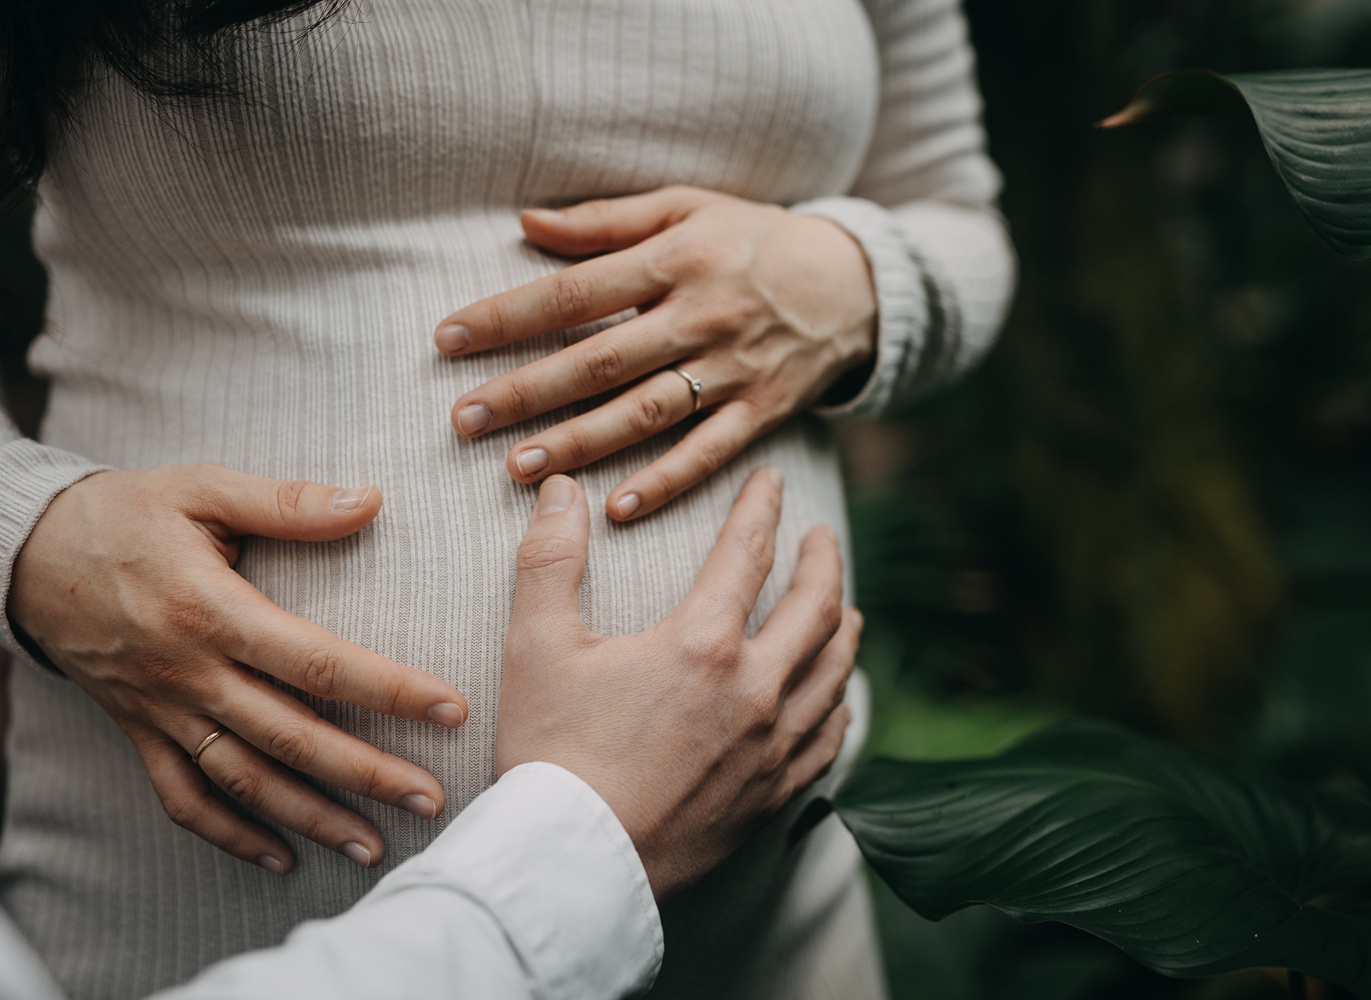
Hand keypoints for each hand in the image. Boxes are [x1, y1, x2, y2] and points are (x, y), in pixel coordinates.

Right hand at [8, 465, 470, 873]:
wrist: (25, 553)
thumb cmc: (126, 514)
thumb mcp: (203, 489)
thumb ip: (288, 502)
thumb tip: (371, 500)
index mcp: (213, 613)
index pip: (316, 661)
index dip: (388, 689)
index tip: (450, 709)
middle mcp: (189, 674)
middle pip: (290, 736)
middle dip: (366, 773)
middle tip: (432, 798)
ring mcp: (161, 710)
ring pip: (243, 779)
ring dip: (310, 818)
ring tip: (374, 846)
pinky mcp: (138, 731)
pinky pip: (182, 796)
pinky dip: (228, 834)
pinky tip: (279, 858)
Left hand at [436, 184, 876, 521]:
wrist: (856, 282)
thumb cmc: (753, 239)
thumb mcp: (687, 207)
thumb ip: (606, 220)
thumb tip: (526, 222)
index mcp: (676, 259)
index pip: (575, 292)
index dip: (509, 315)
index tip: (447, 339)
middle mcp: (702, 316)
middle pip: (602, 359)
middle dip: (528, 391)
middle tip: (463, 419)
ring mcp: (734, 369)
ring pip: (647, 412)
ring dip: (581, 442)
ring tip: (517, 468)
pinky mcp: (762, 411)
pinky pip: (709, 452)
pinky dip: (666, 481)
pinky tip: (617, 506)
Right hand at [495, 467, 857, 896]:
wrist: (573, 864)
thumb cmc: (550, 754)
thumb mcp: (536, 647)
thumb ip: (550, 559)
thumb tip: (564, 490)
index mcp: (703, 644)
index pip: (749, 552)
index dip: (762, 507)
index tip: (773, 482)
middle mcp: (755, 690)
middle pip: (816, 608)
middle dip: (824, 561)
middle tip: (822, 537)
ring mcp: (771, 747)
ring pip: (835, 672)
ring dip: (843, 628)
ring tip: (844, 607)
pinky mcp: (772, 794)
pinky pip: (828, 738)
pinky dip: (839, 704)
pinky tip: (835, 697)